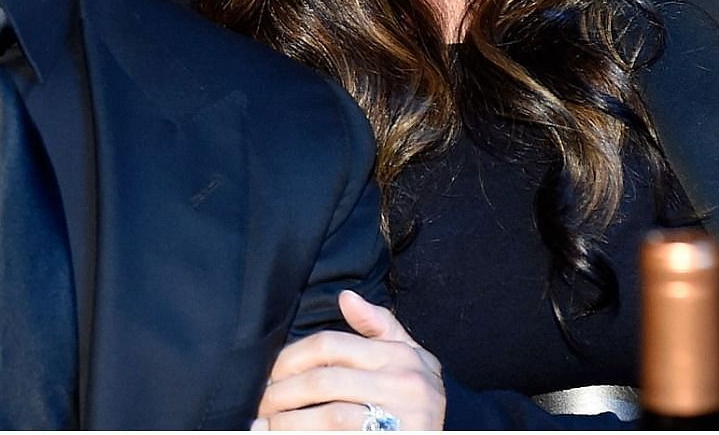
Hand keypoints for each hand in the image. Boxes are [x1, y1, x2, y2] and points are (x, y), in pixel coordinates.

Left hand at [253, 291, 444, 429]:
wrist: (459, 434)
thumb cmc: (419, 397)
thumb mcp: (410, 357)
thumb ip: (379, 326)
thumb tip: (345, 297)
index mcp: (399, 356)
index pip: (330, 345)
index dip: (290, 358)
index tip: (269, 373)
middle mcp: (403, 385)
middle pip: (323, 381)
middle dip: (281, 393)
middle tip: (259, 403)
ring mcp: (400, 420)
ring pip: (329, 417)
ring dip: (288, 423)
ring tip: (263, 427)